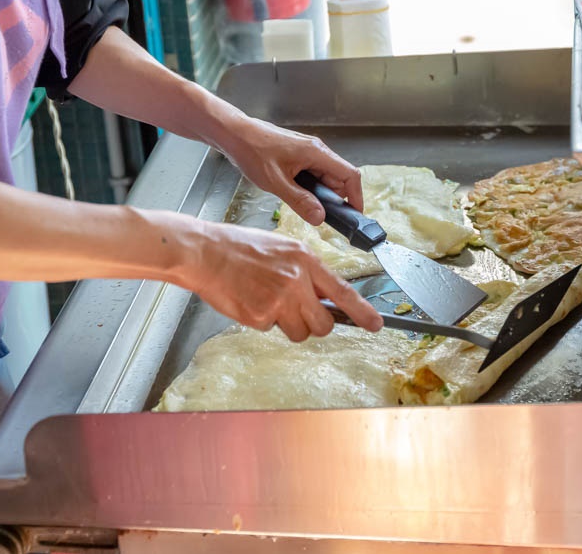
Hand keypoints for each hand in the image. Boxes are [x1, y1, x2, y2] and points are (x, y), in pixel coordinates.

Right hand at [171, 218, 382, 340]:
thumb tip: (325, 297)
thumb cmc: (240, 248)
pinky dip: (262, 321)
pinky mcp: (260, 316)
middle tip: (297, 313)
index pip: (343, 291)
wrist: (205, 252)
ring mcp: (279, 300)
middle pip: (323, 323)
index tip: (376, 324)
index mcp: (305, 260)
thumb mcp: (283, 249)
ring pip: (299, 332)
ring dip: (287, 324)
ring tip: (266, 300)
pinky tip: (250, 300)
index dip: (363, 312)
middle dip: (314, 324)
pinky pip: (271, 330)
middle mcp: (297, 280)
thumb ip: (306, 272)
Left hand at [221, 117, 362, 225]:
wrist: (234, 134)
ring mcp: (308, 152)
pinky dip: (310, 187)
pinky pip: (313, 174)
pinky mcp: (299, 155)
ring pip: (325, 177)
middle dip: (333, 198)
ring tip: (300, 202)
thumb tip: (320, 217)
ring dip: (319, 193)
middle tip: (318, 214)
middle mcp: (317, 150)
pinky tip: (294, 193)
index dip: (356, 196)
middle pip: (339, 178)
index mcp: (317, 152)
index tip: (354, 214)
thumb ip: (300, 201)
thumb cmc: (252, 150)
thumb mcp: (276, 182)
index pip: (350, 175)